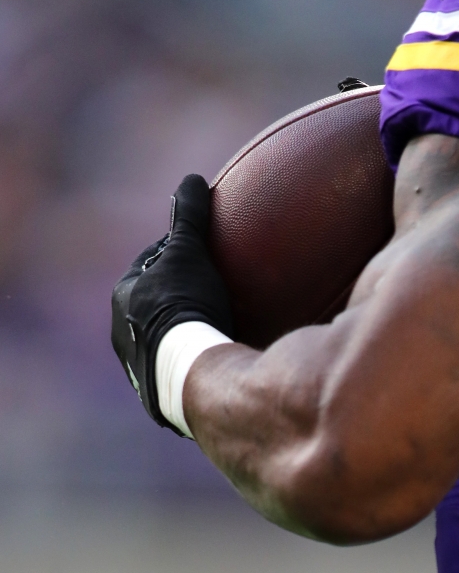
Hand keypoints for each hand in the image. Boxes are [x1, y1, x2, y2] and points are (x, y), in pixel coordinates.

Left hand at [111, 174, 233, 434]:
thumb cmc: (182, 306)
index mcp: (124, 297)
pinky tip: (220, 357)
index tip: (197, 252)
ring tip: (220, 324)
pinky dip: (196, 358)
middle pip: (154, 303)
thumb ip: (189, 218)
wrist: (186, 371)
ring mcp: (141, 367)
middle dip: (176, 294)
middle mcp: (123, 333)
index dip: (173, 255)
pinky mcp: (162, 394)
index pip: (149, 266)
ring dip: (185, 330)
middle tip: (212, 287)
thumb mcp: (188, 253)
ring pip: (164, 337)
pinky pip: (181, 366)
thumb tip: (191, 178)